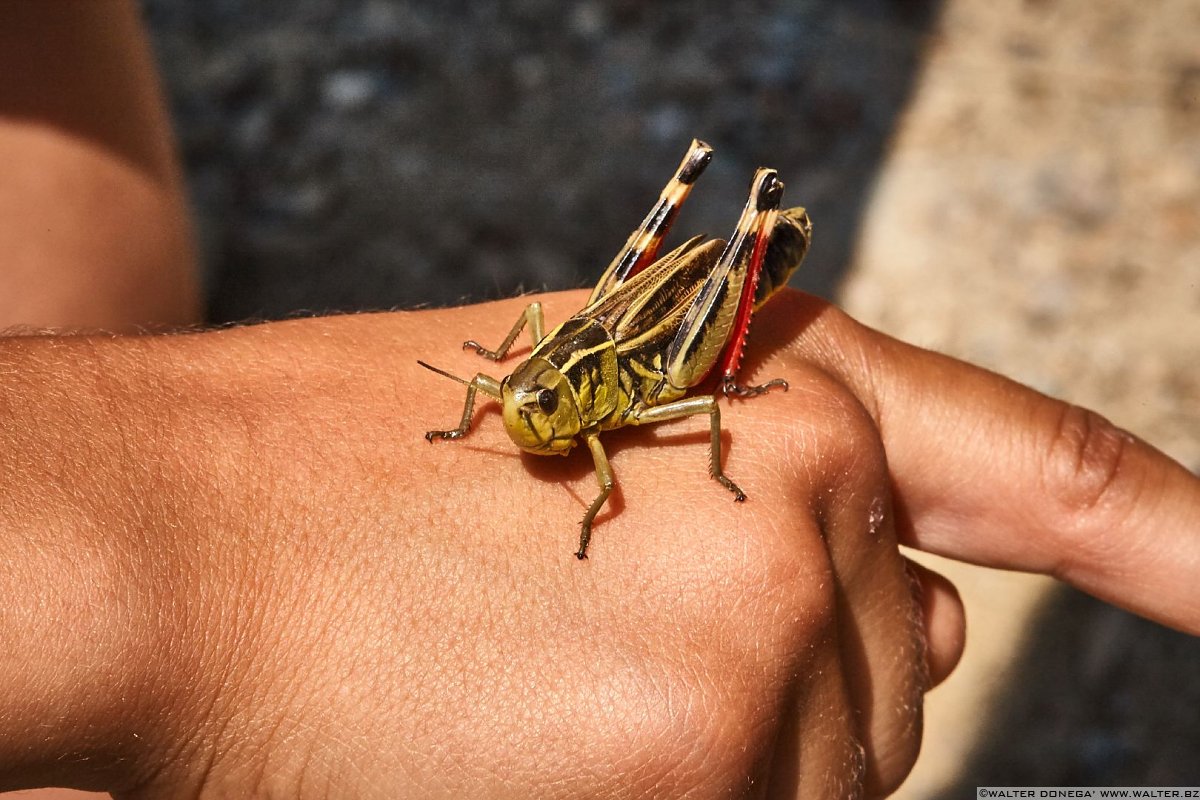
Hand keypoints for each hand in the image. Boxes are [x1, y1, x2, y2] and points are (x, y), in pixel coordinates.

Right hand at [2, 289, 1194, 797]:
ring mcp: (763, 671)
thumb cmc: (355, 464)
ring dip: (726, 753)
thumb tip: (932, 612)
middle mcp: (812, 527)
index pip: (1040, 474)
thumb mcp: (594, 410)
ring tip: (544, 694)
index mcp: (784, 399)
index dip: (1170, 536)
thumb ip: (776, 497)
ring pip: (828, 771)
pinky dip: (682, 793)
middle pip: (896, 673)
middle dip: (796, 673)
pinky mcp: (693, 789)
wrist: (177, 535)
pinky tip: (544, 746)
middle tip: (614, 638)